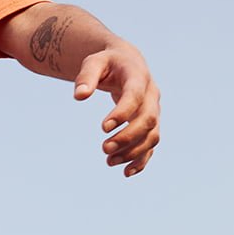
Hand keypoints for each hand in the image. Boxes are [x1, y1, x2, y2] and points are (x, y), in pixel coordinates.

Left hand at [74, 43, 160, 176]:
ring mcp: (154, 110)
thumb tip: (79, 96)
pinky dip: (142, 160)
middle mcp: (151, 95)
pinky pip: (151, 145)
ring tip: (109, 161)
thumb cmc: (107, 63)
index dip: (122, 113)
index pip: (135, 97)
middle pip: (148, 119)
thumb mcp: (94, 62)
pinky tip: (126, 172)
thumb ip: (86, 77)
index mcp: (138, 76)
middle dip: (128, 137)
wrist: (126, 63)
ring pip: (152, 135)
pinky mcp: (151, 124)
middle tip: (104, 148)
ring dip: (133, 152)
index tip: (103, 128)